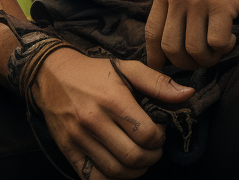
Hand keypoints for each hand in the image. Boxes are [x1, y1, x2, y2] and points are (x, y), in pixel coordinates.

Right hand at [31, 49, 193, 178]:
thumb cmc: (93, 72)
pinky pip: (93, 178)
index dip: (159, 138)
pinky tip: (119, 168)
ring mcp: (79, 138)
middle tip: (153, 150)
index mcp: (112, 99)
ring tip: (139, 159)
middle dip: (151, 158)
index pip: (146, 134)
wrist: (50, 75)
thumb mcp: (127, 68)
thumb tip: (188, 94)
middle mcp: (94, 120)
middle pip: (133, 157)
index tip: (158, 133)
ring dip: (135, 172)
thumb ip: (158, 83)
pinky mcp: (68, 150)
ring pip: (115, 172)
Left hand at [145, 0, 238, 70]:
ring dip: (208, 59)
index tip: (163, 68)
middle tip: (200, 59)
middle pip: (171, 48)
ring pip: (195, 50)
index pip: (152, 33)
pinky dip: (224, 47)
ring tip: (218, 49)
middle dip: (186, 63)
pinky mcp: (223, 3)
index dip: (155, 57)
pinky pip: (217, 41)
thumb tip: (172, 28)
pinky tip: (230, 38)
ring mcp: (199, 1)